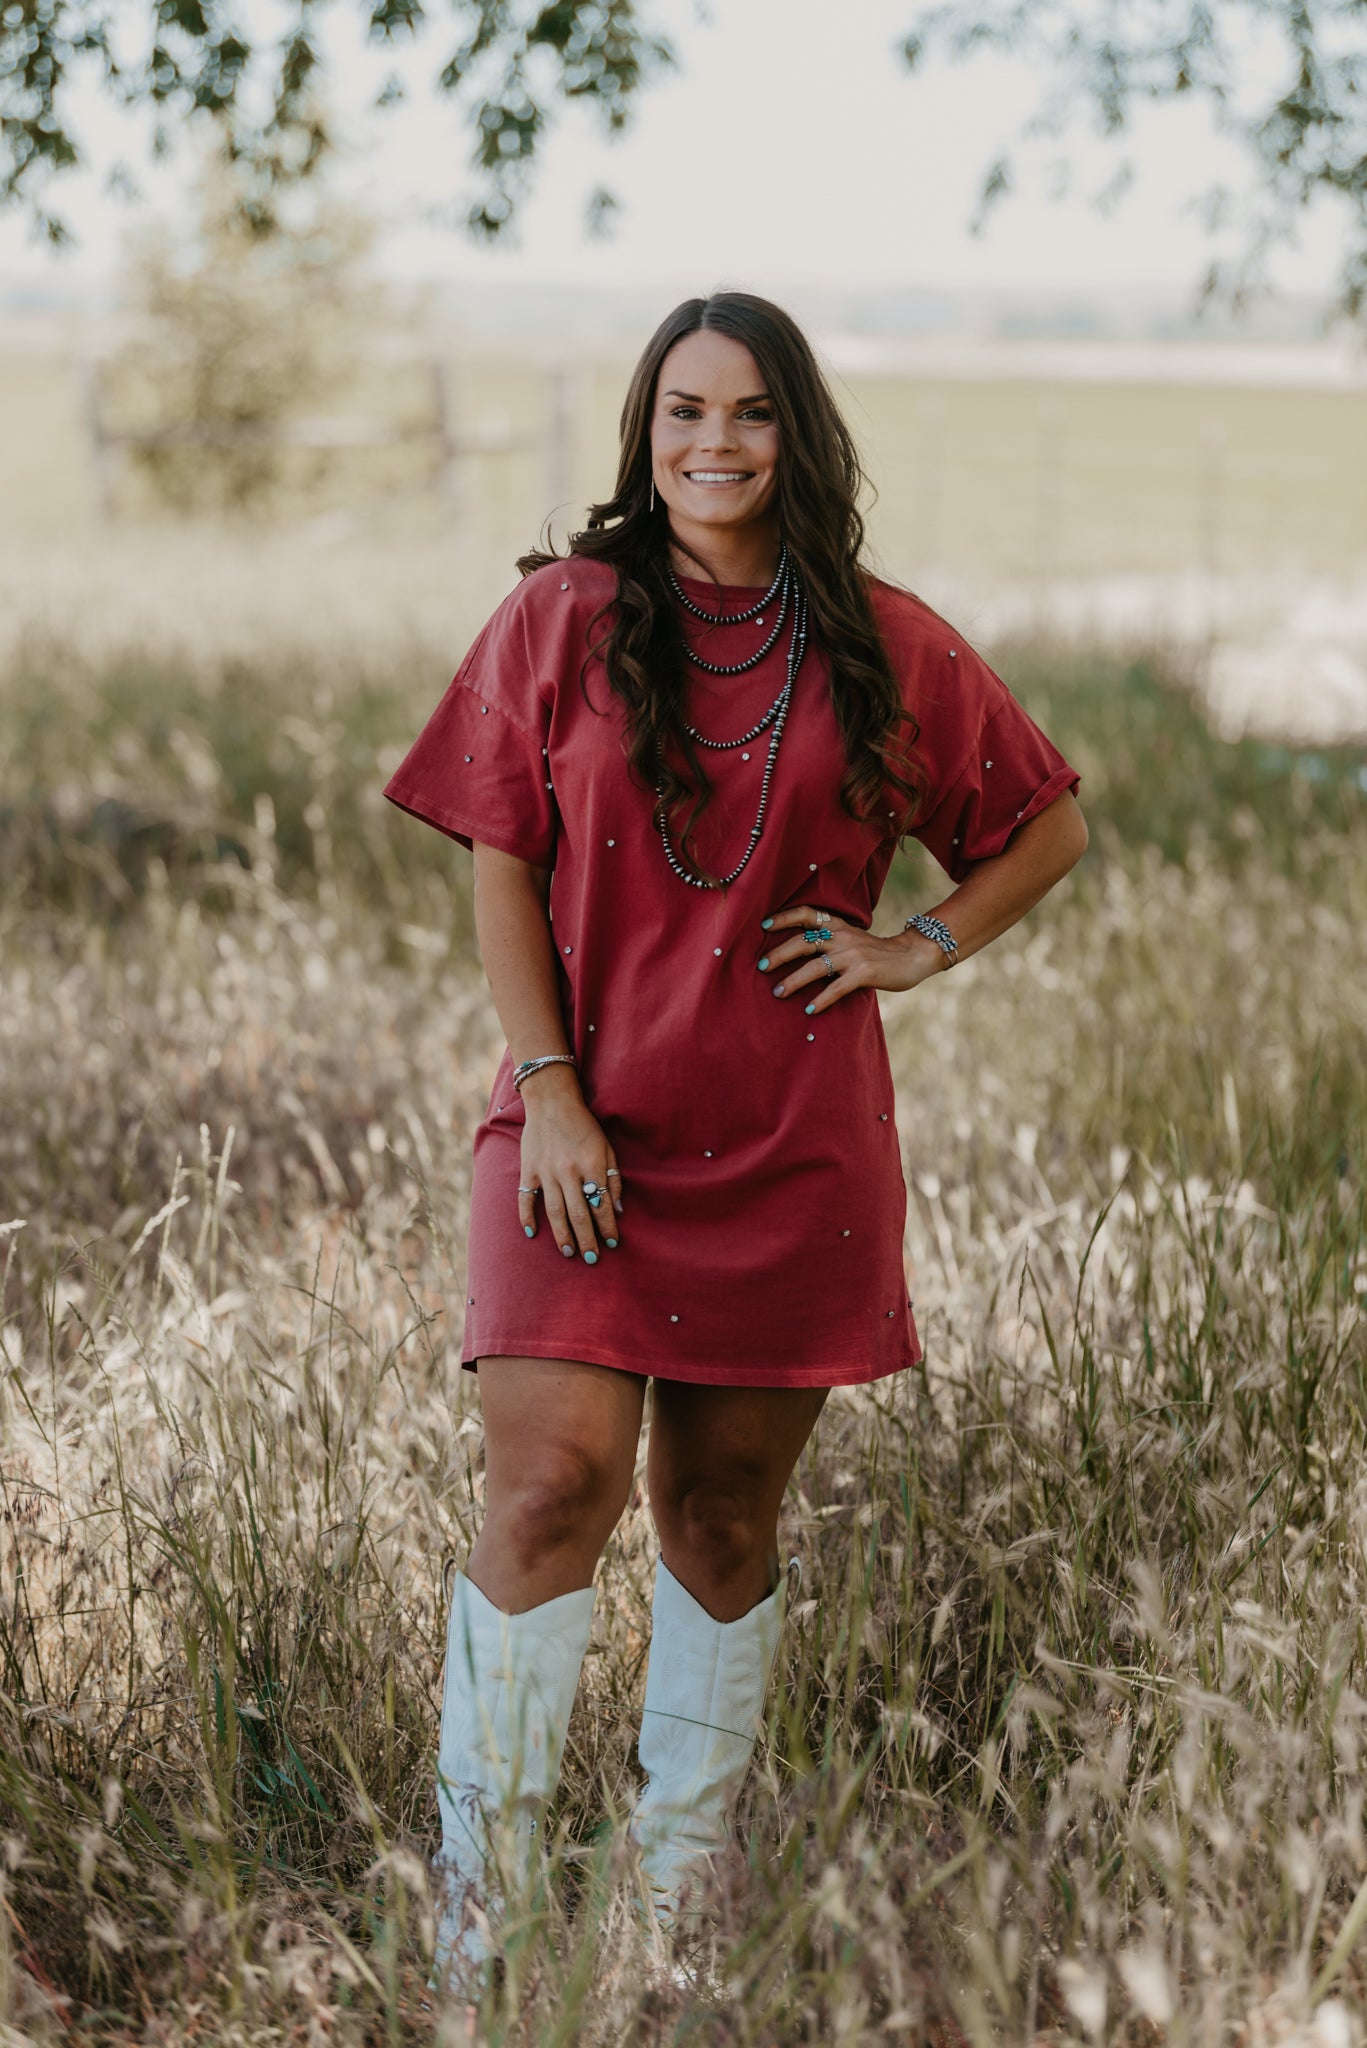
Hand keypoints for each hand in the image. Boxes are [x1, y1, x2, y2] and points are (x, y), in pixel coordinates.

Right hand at [518, 1072, 622, 1260]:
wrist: (552, 1101)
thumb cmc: (584, 1125)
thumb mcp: (607, 1147)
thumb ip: (613, 1178)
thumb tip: (619, 1209)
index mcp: (592, 1165)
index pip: (602, 1205)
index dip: (609, 1226)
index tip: (613, 1243)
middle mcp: (569, 1172)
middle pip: (580, 1214)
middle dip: (588, 1239)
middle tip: (593, 1258)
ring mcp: (546, 1172)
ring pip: (555, 1212)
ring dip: (563, 1235)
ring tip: (569, 1253)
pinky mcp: (529, 1169)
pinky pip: (526, 1198)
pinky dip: (527, 1217)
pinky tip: (532, 1233)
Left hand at [755, 904, 946, 1015]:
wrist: (912, 955)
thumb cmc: (876, 951)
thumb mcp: (851, 937)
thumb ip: (828, 940)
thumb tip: (796, 950)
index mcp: (837, 925)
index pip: (806, 914)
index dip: (783, 918)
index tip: (763, 926)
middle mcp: (842, 937)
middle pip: (803, 942)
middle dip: (779, 954)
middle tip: (761, 967)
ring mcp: (853, 955)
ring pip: (815, 967)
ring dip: (794, 981)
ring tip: (778, 993)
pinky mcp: (864, 974)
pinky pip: (837, 988)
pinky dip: (821, 1000)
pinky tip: (810, 1010)